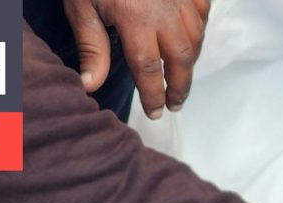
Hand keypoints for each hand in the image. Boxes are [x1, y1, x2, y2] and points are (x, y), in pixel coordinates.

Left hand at [63, 0, 209, 118]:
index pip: (149, 70)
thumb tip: (90, 86)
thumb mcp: (80, 5)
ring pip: (196, 38)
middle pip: (181, 60)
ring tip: (181, 77)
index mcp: (136, 21)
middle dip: (180, 87)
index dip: (153, 95)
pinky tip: (191, 39)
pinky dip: (199, 30)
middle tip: (175, 103)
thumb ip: (91, 46)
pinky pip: (203, 12)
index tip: (154, 112)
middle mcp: (165, 12)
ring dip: (190, 62)